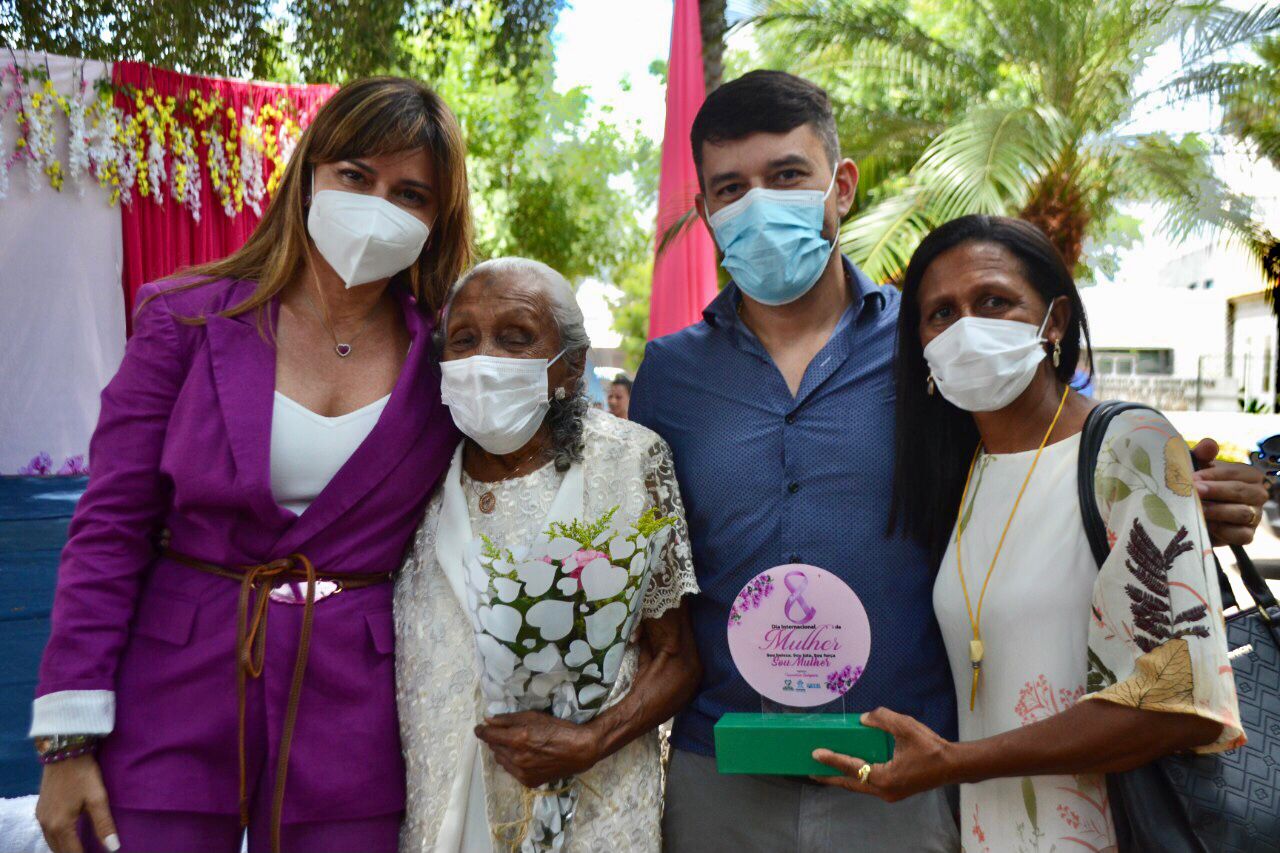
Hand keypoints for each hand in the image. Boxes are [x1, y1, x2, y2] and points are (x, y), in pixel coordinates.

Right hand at [35, 755, 118, 852]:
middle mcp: (46, 825)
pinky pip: (47, 833)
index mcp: (60, 825)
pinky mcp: (40, 810)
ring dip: (65, 849)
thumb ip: (104, 824)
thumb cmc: (83, 774)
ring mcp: (41, 817)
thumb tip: (113, 848)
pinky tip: (68, 838)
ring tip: (81, 850)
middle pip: (60, 851)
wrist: (64, 752)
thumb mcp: (97, 798)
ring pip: (52, 843)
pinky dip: (58, 840)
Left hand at [475, 711, 602, 788]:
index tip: (479, 728)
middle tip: (503, 733)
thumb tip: (488, 720)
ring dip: (503, 752)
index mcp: (517, 739)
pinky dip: (513, 763)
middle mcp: (516, 758)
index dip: (481, 730)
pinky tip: (524, 756)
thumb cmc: (558, 728)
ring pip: (501, 760)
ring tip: (514, 745)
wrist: (579, 751)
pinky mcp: (528, 782)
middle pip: (493, 748)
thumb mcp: (534, 717)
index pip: (488, 735)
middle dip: (495, 739)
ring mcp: (521, 772)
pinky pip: (511, 771)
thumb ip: (509, 719)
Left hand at [810, 708, 955, 802]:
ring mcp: (890, 793)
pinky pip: (869, 785)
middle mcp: (884, 790)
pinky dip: (857, 777)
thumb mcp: (906, 726)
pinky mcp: (895, 790)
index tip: (815, 754)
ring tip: (826, 770)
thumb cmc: (931, 747)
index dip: (833, 759)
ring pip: (860, 786)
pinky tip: (851, 768)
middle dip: (830, 778)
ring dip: (843, 778)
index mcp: (885, 778)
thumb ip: (882, 718)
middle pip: (851, 784)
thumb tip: (863, 719)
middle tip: (811, 770)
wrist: (953, 765)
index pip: (852, 768)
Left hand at [1191, 439, 1267, 545]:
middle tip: (1194, 492)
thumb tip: (1209, 445)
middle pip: (1240, 492)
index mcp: (1248, 474)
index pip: (1235, 473)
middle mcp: (1257, 493)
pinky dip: (1224, 531)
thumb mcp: (1198, 467)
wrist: (1195, 511)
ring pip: (1242, 512)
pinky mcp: (1248, 534)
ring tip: (1198, 509)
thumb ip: (1203, 454)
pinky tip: (1207, 525)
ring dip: (1217, 511)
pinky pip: (1241, 534)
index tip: (1192, 478)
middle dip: (1215, 491)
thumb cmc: (1200, 484)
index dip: (1213, 475)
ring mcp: (1255, 515)